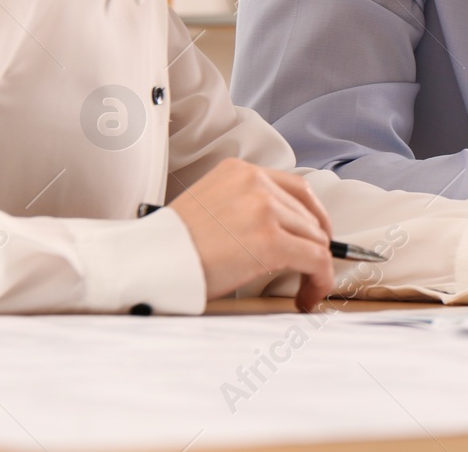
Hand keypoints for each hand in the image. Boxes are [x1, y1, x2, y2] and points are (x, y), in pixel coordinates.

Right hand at [170, 157, 335, 311]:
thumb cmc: (171, 246)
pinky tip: (307, 296)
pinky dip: (319, 280)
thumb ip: (245, 206)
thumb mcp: (211, 207)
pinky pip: (315, 259)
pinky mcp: (270, 240)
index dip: (314, 217)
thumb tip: (284, 229)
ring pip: (315, 239)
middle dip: (313, 247)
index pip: (297, 189)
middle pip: (308, 216)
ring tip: (304, 289)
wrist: (147, 262)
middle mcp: (256, 183)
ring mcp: (265, 209)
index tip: (315, 237)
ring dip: (316, 267)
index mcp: (239, 171)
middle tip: (308, 273)